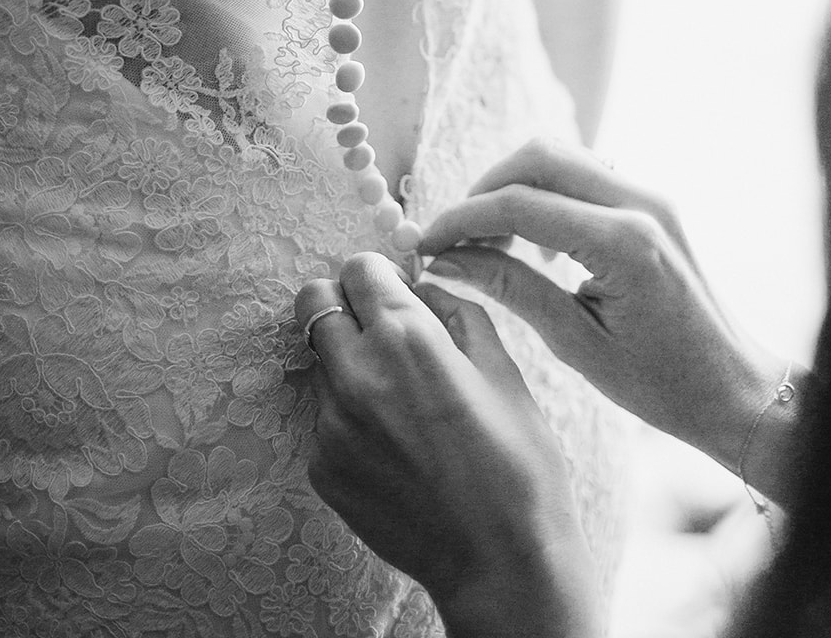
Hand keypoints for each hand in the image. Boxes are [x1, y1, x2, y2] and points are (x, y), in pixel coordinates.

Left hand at [295, 254, 603, 637]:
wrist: (501, 563)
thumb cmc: (517, 465)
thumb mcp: (503, 370)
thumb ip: (455, 311)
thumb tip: (421, 286)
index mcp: (406, 339)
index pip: (358, 268)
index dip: (377, 274)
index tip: (391, 289)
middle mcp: (357, 374)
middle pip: (313, 301)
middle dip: (343, 303)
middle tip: (377, 327)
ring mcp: (332, 425)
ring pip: (319, 361)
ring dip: (346, 362)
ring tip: (398, 401)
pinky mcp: (322, 468)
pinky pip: (323, 418)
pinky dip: (349, 417)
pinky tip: (394, 445)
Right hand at [420, 140, 789, 485]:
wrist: (734, 388)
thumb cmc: (662, 383)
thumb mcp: (577, 345)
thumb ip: (512, 290)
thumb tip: (447, 262)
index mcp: (623, 242)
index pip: (520, 205)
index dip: (462, 220)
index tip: (425, 244)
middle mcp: (640, 203)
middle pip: (538, 156)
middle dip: (485, 190)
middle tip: (453, 237)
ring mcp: (651, 196)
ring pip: (561, 156)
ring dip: (515, 187)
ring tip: (490, 243)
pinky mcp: (652, 202)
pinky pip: (585, 174)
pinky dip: (547, 193)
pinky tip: (537, 245)